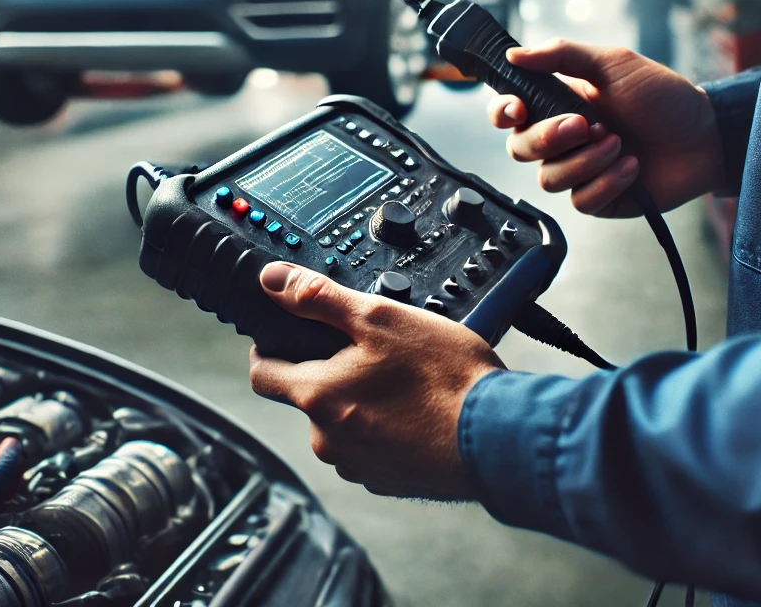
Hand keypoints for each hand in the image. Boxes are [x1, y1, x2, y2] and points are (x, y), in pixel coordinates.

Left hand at [249, 262, 503, 499]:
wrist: (497, 435)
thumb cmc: (445, 378)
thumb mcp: (380, 317)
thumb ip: (320, 297)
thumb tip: (274, 281)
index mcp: (318, 396)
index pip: (263, 373)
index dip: (268, 346)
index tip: (285, 333)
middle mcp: (328, 439)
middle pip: (307, 395)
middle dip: (330, 369)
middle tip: (369, 346)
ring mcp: (358, 464)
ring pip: (341, 421)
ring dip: (360, 398)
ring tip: (403, 376)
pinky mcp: (387, 480)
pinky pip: (370, 445)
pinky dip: (384, 425)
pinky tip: (417, 406)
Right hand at [487, 40, 723, 215]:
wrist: (705, 136)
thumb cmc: (661, 96)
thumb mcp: (613, 64)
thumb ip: (562, 55)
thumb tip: (514, 54)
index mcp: (557, 103)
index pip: (508, 112)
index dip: (502, 113)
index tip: (519, 110)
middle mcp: (561, 138)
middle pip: (520, 148)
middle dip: (549, 138)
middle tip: (586, 124)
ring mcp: (578, 170)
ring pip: (548, 178)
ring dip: (585, 161)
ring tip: (620, 144)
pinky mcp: (598, 198)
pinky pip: (580, 200)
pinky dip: (606, 182)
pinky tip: (632, 168)